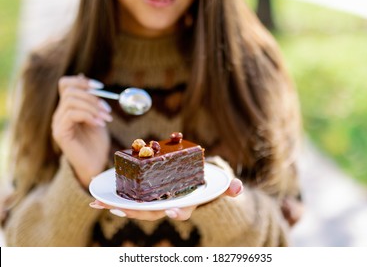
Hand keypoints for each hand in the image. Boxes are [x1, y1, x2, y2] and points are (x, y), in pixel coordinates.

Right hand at [52, 75, 112, 187]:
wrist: (95, 165)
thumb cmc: (97, 143)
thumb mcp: (98, 118)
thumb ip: (93, 103)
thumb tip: (92, 84)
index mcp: (68, 108)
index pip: (66, 85)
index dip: (81, 82)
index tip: (99, 86)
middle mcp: (60, 114)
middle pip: (70, 91)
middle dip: (92, 97)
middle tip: (107, 109)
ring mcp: (58, 123)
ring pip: (71, 101)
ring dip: (92, 107)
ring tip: (106, 118)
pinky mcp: (60, 132)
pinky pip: (72, 114)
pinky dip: (88, 116)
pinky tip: (99, 124)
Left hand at [89, 178, 243, 220]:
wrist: (191, 185)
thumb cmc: (203, 185)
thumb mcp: (216, 184)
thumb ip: (227, 187)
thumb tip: (238, 188)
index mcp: (184, 205)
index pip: (181, 211)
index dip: (177, 212)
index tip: (172, 210)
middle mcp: (167, 207)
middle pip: (152, 213)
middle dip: (136, 211)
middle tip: (121, 207)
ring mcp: (154, 203)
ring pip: (136, 208)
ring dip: (119, 206)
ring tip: (100, 204)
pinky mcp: (143, 197)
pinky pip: (128, 200)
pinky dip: (113, 200)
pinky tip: (96, 199)